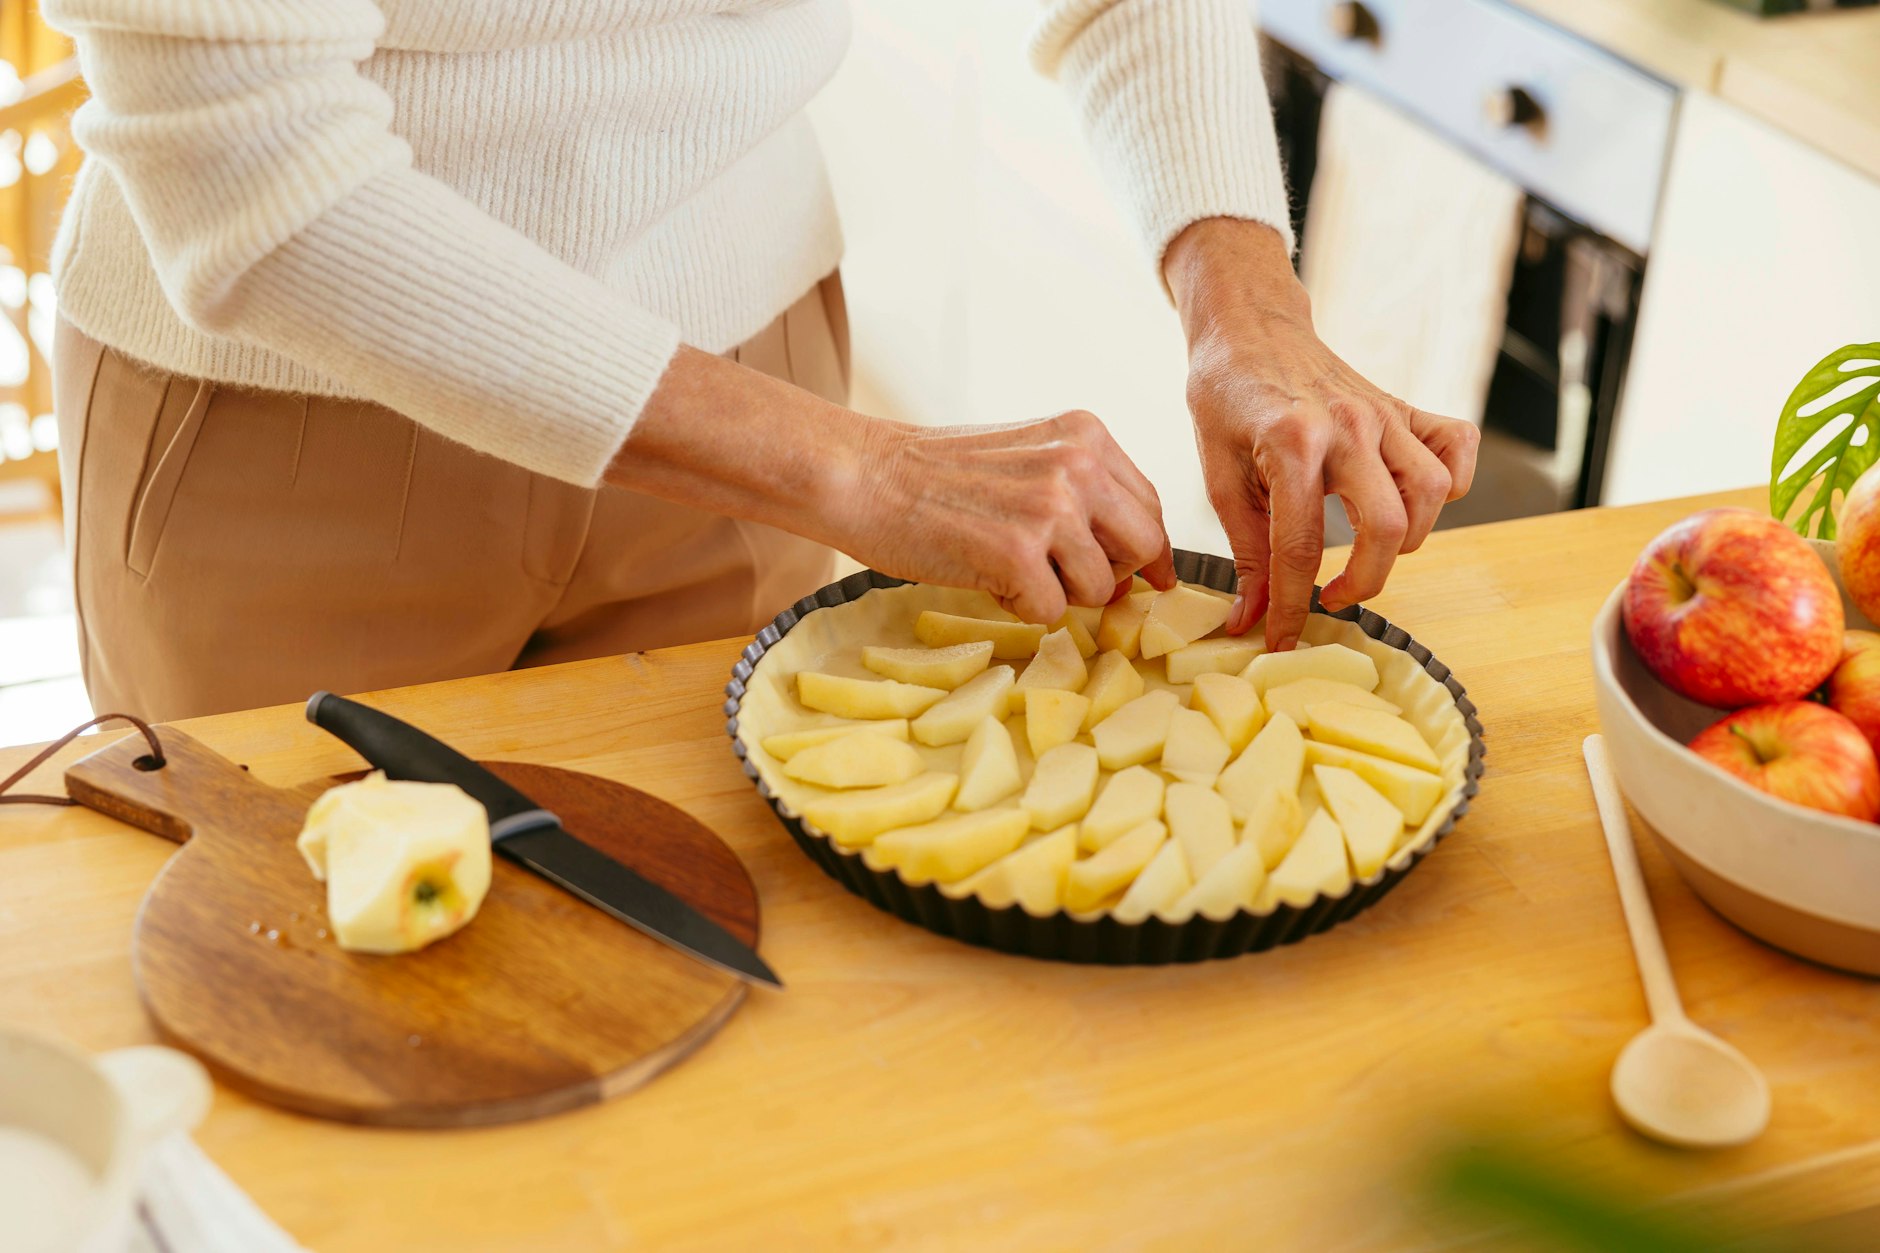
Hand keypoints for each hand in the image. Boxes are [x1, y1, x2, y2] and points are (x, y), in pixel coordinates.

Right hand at [610, 348, 1172, 621]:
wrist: (864, 475)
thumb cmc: (936, 475)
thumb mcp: (1026, 459)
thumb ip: (1082, 495)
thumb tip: (1136, 571)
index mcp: (1085, 435)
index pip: (1147, 505)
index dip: (1145, 550)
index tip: (1149, 579)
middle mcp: (1079, 464)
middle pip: (1141, 547)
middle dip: (1111, 576)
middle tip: (1064, 581)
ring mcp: (1052, 508)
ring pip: (1098, 588)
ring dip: (1057, 594)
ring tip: (1004, 565)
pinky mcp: (1020, 553)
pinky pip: (1051, 611)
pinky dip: (1018, 607)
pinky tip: (983, 575)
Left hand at [1165, 218, 1479, 650]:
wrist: (1249, 328)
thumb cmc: (1226, 401)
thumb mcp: (1221, 477)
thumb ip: (1245, 550)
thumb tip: (1252, 619)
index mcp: (1292, 442)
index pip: (1300, 546)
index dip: (1290, 605)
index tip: (1281, 639)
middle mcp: (1349, 424)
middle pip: (1387, 527)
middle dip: (1364, 581)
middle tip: (1332, 598)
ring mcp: (1385, 413)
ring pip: (1433, 493)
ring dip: (1407, 541)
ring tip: (1366, 553)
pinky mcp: (1405, 407)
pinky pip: (1457, 447)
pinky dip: (1452, 482)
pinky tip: (1415, 503)